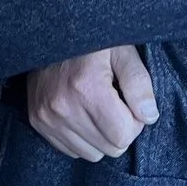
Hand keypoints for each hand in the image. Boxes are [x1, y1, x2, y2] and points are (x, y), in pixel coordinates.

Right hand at [27, 45, 157, 162]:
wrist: (50, 31)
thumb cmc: (92, 40)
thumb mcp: (123, 51)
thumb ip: (139, 83)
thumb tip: (149, 116)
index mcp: (87, 89)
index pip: (123, 136)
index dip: (134, 121)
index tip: (129, 102)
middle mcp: (63, 108)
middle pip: (109, 149)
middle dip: (119, 130)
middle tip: (115, 103)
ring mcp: (47, 117)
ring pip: (91, 154)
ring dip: (100, 136)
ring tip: (97, 106)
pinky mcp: (37, 121)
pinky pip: (71, 150)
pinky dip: (81, 137)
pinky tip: (82, 112)